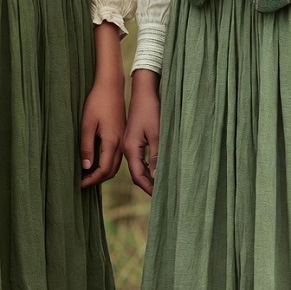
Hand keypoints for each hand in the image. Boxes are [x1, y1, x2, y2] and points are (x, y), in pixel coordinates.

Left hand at [80, 22, 125, 187]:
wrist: (111, 85)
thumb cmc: (97, 102)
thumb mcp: (87, 124)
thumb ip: (86, 146)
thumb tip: (86, 167)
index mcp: (112, 141)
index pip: (104, 170)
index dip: (92, 179)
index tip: (80, 184)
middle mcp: (121, 143)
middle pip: (111, 170)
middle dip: (98, 179)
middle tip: (83, 181)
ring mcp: (123, 138)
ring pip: (115, 164)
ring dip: (103, 171)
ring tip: (88, 173)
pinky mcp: (122, 133)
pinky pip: (117, 155)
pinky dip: (107, 162)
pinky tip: (96, 159)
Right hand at [122, 68, 159, 195]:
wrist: (144, 91)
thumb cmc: (150, 110)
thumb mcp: (156, 134)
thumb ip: (156, 156)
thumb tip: (157, 177)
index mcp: (130, 148)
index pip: (138, 176)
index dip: (149, 188)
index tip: (160, 198)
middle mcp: (126, 148)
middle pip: (136, 174)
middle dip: (148, 185)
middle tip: (163, 195)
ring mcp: (128, 144)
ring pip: (138, 166)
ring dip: (148, 176)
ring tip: (162, 185)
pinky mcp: (133, 139)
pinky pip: (138, 158)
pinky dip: (147, 166)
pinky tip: (156, 169)